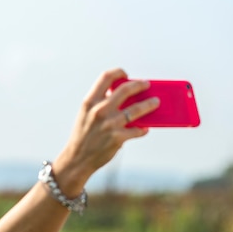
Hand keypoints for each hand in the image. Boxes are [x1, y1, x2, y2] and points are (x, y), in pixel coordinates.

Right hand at [53, 68, 159, 191]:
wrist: (77, 159)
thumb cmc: (83, 135)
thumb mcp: (86, 115)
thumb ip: (100, 104)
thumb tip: (124, 98)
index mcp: (90, 102)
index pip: (105, 77)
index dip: (118, 72)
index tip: (125, 74)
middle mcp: (99, 110)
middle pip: (125, 90)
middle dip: (139, 85)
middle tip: (146, 85)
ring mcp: (109, 124)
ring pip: (136, 109)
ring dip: (149, 104)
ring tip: (155, 102)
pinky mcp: (117, 138)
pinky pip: (136, 130)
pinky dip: (142, 129)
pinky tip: (145, 129)